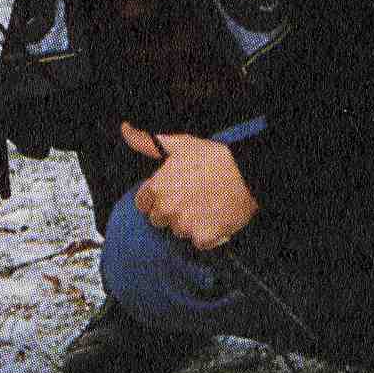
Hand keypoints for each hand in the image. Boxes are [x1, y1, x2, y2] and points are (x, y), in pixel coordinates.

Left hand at [120, 124, 255, 250]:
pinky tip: (215, 218)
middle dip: (171, 212)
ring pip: (179, 231)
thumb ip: (148, 143)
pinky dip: (207, 234)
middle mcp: (167, 208)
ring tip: (206, 206)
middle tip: (192, 198)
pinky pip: (198, 242)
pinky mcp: (202, 238)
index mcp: (158, 187)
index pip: (143, 204)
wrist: (248, 174)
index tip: (172, 193)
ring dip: (190, 224)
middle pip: (159, 220)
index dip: (156, 198)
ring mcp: (184, 225)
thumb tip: (125, 129)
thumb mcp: (181, 144)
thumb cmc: (215, 158)